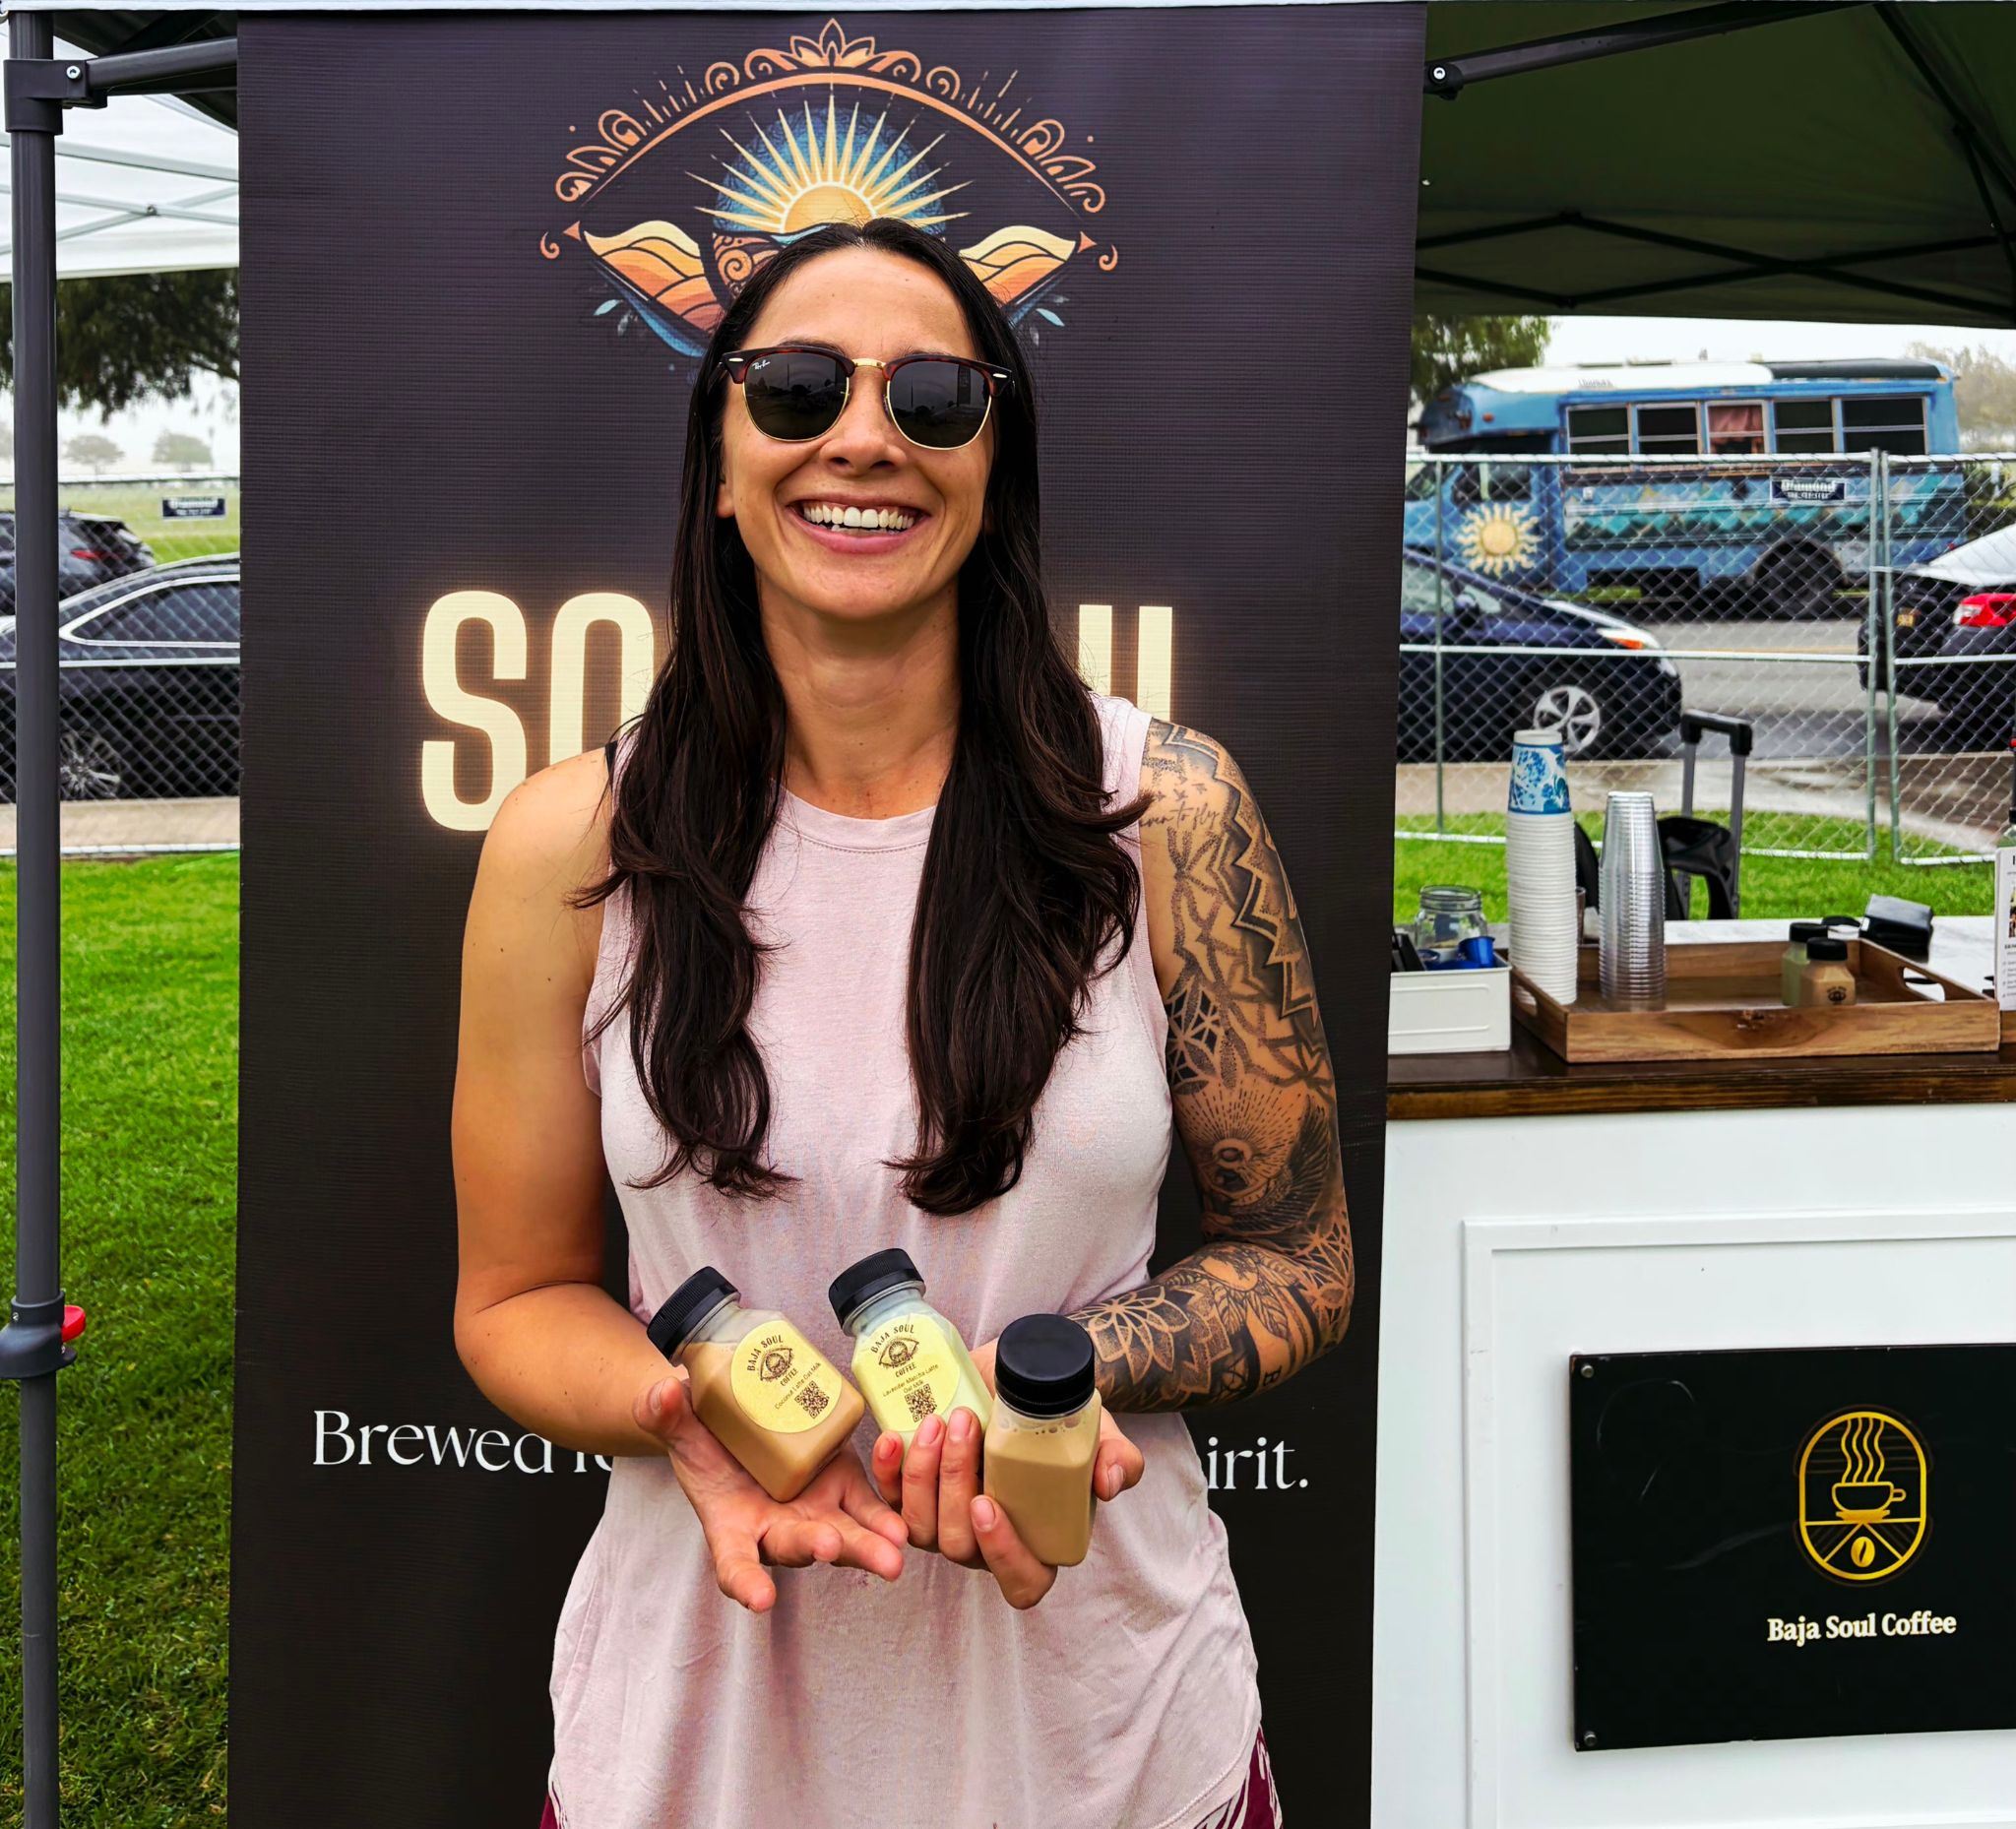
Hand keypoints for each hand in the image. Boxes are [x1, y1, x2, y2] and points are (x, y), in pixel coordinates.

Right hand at [634, 1369, 907, 1612]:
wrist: (743, 1425)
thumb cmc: (705, 1439)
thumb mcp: (682, 1427)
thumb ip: (667, 1414)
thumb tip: (662, 1392)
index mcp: (733, 1526)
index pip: (735, 1564)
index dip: (747, 1581)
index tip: (760, 1599)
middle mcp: (777, 1530)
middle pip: (797, 1546)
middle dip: (814, 1547)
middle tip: (828, 1546)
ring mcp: (815, 1512)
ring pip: (844, 1537)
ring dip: (867, 1547)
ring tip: (891, 1556)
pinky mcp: (845, 1488)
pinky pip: (868, 1506)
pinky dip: (885, 1516)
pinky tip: (903, 1525)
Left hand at [867, 1338, 1144, 1609]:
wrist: (1024, 1377)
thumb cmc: (1063, 1416)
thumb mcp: (1099, 1434)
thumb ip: (1116, 1458)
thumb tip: (1111, 1482)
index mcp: (1037, 1541)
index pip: (1021, 1581)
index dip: (1001, 1555)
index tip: (987, 1504)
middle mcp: (987, 1542)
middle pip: (959, 1545)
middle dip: (954, 1485)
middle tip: (964, 1425)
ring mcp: (947, 1522)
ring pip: (920, 1526)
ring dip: (922, 1475)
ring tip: (939, 1420)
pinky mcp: (914, 1495)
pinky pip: (889, 1503)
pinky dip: (887, 1473)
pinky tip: (893, 1437)